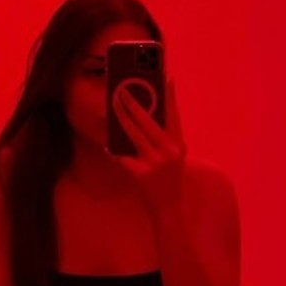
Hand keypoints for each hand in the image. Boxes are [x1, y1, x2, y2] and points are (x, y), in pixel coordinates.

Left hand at [107, 74, 187, 218]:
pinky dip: (113, 150)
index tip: (165, 77)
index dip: (169, 96)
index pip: (173, 115)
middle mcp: (169, 151)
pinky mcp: (141, 174)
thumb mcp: (175, 156)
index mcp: (179, 144)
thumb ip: (165, 137)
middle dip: (133, 103)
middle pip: (148, 121)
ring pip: (133, 134)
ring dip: (120, 118)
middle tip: (121, 90)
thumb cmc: (170, 178)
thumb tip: (146, 115)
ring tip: (113, 105)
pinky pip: (123, 157)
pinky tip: (106, 144)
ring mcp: (155, 162)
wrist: (169, 208)